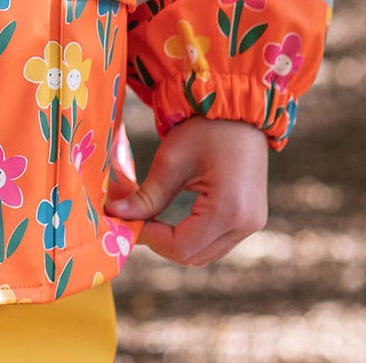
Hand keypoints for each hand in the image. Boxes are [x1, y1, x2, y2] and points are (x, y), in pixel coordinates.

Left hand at [103, 117, 268, 266]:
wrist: (239, 110)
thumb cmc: (204, 128)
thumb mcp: (171, 159)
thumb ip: (146, 195)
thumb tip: (113, 214)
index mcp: (228, 209)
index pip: (182, 247)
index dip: (150, 238)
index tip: (127, 221)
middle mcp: (245, 224)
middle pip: (194, 256)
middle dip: (161, 243)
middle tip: (135, 221)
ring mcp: (252, 224)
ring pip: (205, 253)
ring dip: (176, 243)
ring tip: (150, 219)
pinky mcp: (251, 219)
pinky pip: (216, 242)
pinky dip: (192, 236)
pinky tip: (173, 219)